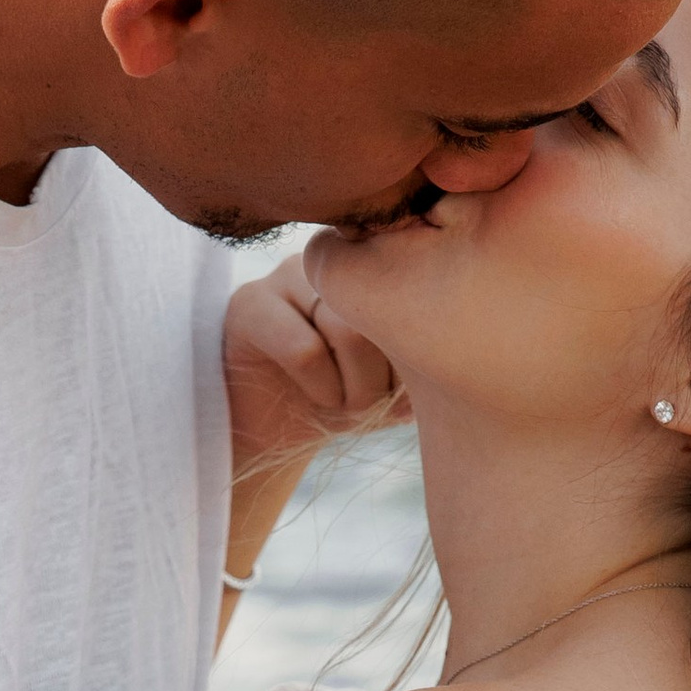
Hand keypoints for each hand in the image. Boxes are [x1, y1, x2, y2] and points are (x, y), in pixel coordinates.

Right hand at [223, 251, 401, 482]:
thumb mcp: (398, 379)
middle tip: (372, 406)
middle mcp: (333, 259)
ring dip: (356, 389)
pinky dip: (322, 390)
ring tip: (346, 405)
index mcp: (374, 263)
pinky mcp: (248, 304)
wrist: (278, 432)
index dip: (415, 355)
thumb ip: (423, 355)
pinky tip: (317, 400)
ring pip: (346, 330)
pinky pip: (304, 351)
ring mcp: (285, 274)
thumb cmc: (345, 397)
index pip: (416, 293)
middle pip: (383, 313)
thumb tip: (443, 349)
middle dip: (385, 379)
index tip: (403, 389)